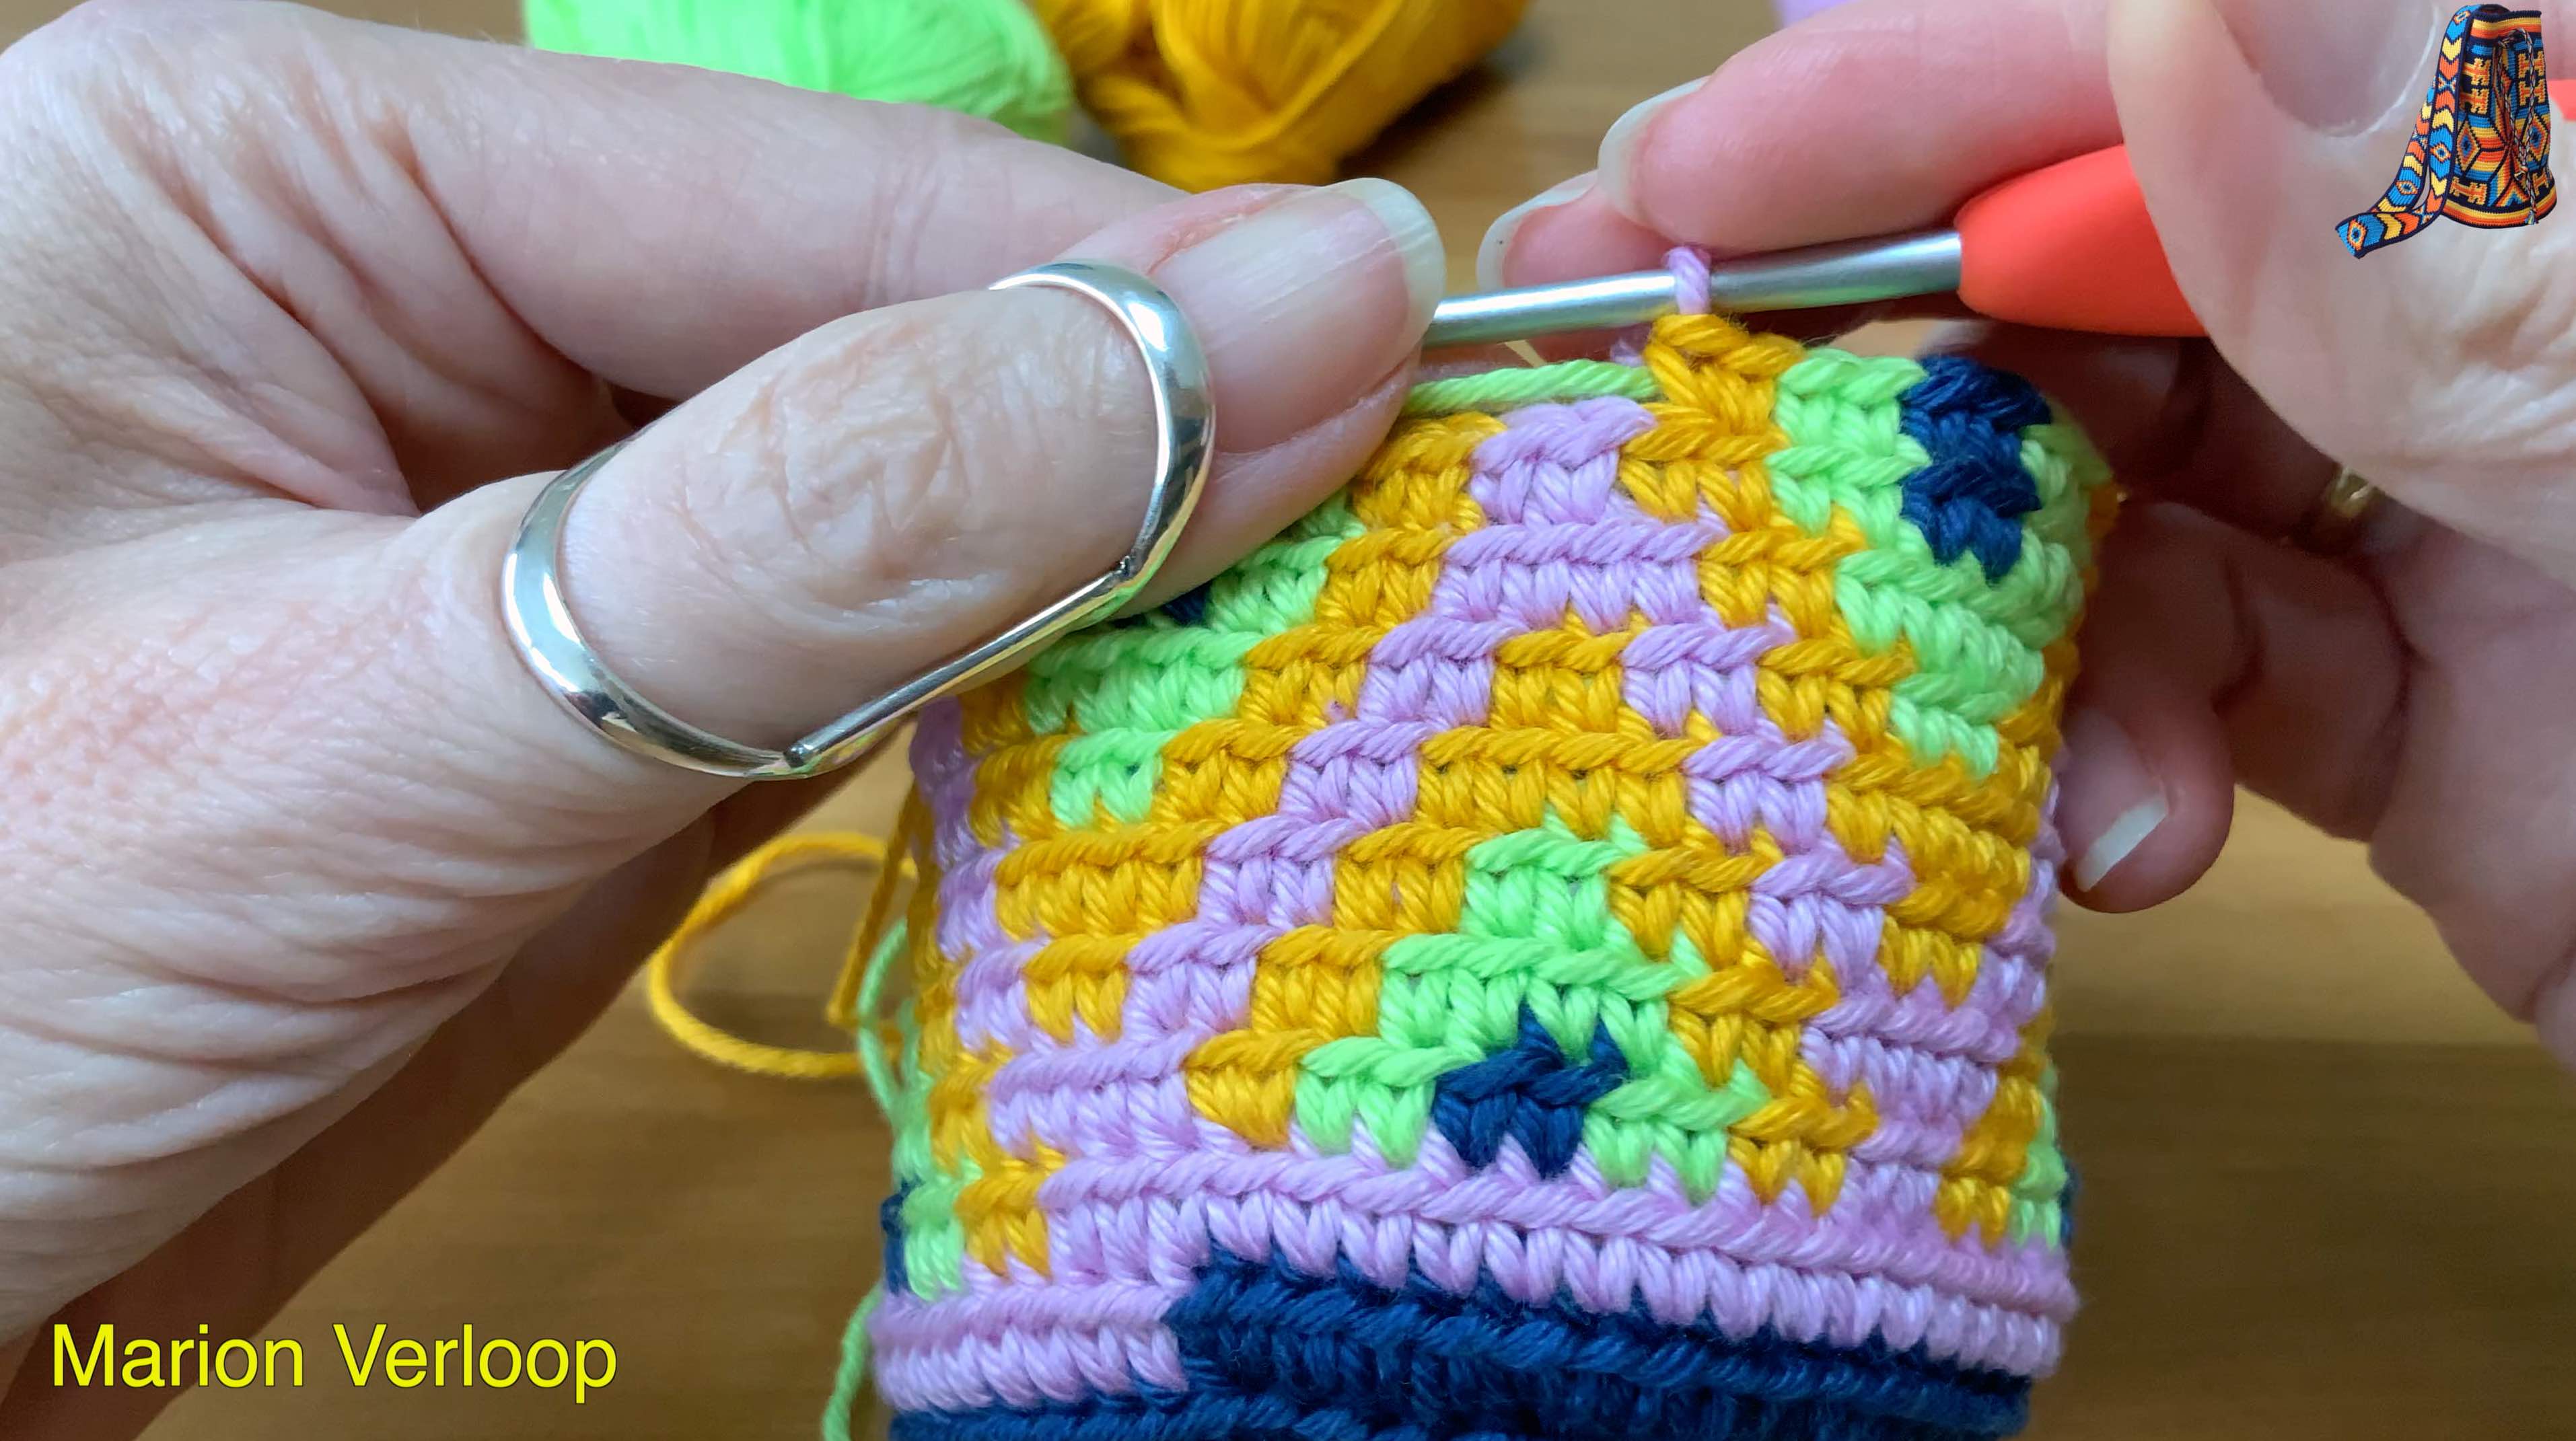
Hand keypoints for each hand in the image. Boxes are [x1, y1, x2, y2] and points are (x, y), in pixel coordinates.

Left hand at [0, 2, 1440, 1431]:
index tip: (1433, 381)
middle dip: (1125, 468)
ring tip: (1334, 677)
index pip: (816, 200)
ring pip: (882, 529)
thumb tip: (1276, 327)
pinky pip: (831, 690)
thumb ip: (820, 532)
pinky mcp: (554, 719)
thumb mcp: (375, 729)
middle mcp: (401, 307)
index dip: (1129, 303)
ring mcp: (495, 527)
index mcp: (291, 169)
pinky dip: (984, 752)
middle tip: (1431, 560)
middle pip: (870, 345)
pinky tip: (1137, 784)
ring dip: (1081, 622)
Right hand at [1481, 0, 2575, 1065]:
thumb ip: (2460, 242)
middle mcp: (2476, 266)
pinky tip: (2121, 838)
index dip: (1925, 82)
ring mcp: (2429, 475)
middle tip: (1650, 401)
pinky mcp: (2387, 679)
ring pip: (2088, 469)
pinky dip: (2093, 750)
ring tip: (1908, 695)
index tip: (1700, 177)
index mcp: (2547, 129)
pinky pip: (2161, 664)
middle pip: (2097, 238)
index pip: (2193, 34)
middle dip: (1888, 344)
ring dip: (1978, 598)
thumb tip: (2186, 19)